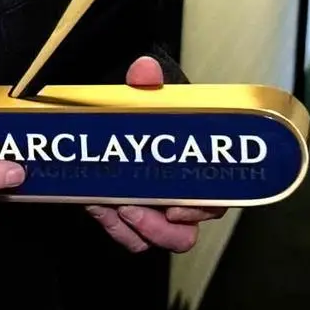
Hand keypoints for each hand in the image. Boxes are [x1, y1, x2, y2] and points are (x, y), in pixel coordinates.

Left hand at [85, 57, 226, 253]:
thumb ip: (147, 83)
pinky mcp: (131, 218)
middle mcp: (182, 197)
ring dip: (132, 230)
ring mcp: (157, 212)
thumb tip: (145, 69)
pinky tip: (95, 203)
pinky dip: (112, 226)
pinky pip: (128, 236)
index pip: (214, 201)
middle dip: (158, 228)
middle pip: (184, 233)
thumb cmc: (149, 113)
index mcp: (197, 170)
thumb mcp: (148, 95)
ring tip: (109, 208)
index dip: (199, 210)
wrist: (123, 122)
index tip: (176, 207)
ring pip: (154, 240)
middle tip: (131, 210)